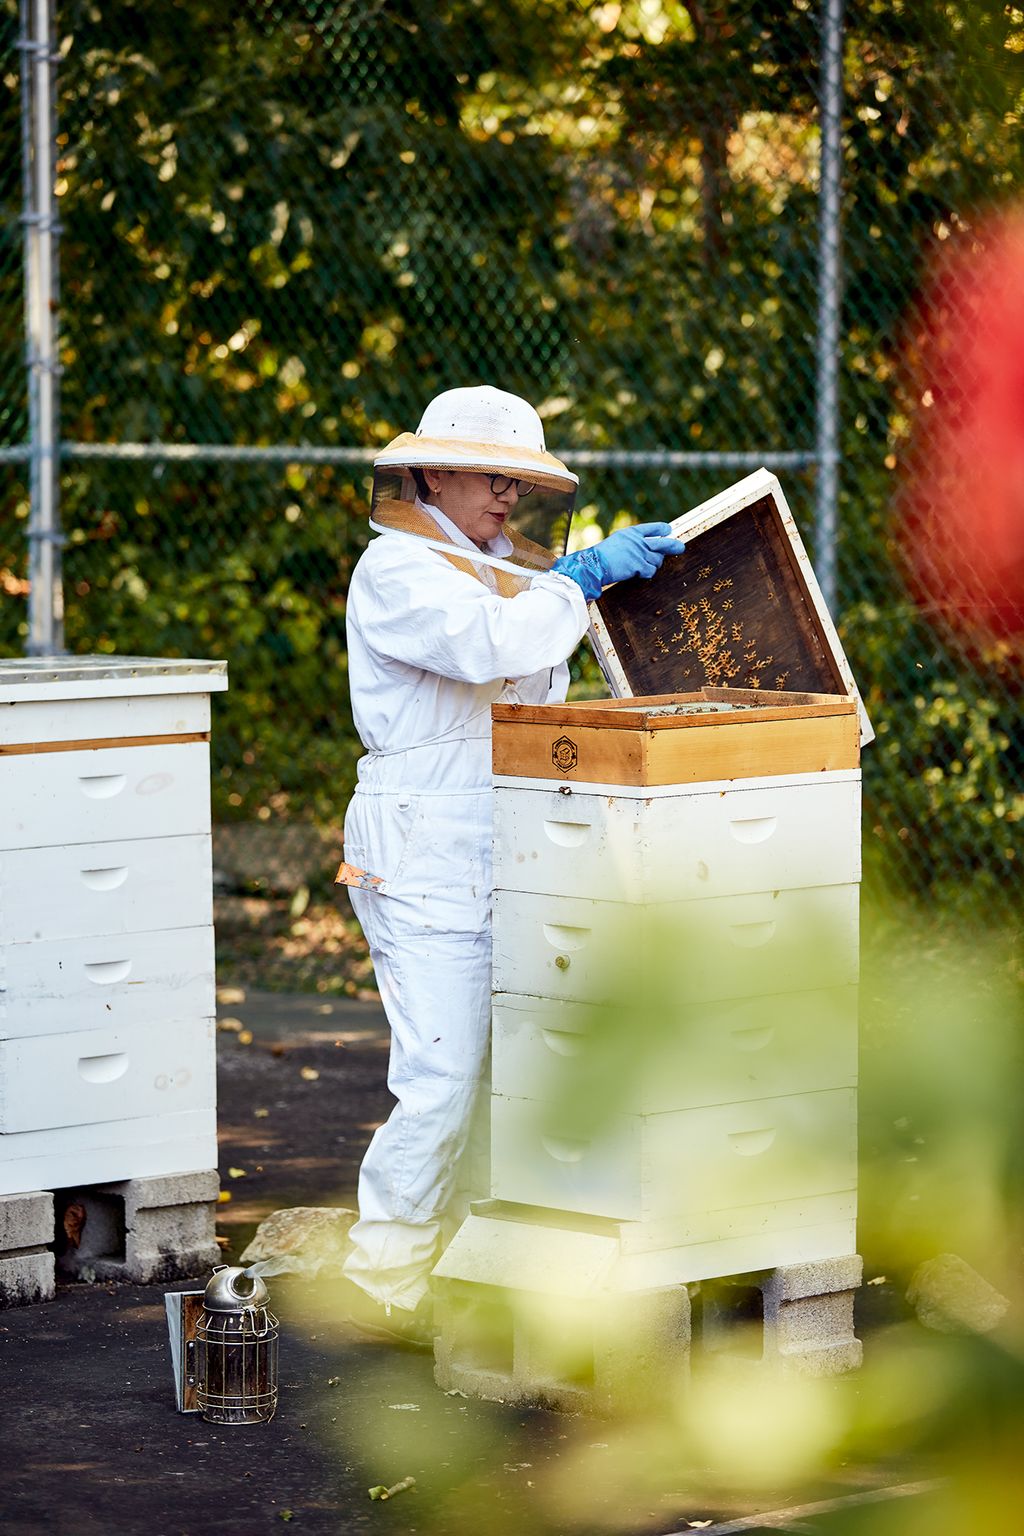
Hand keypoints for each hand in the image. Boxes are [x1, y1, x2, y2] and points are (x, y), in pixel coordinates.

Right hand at [551, 522, 684, 600]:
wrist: (593, 565)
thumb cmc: (602, 557)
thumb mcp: (617, 543)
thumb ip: (632, 543)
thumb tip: (648, 548)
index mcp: (630, 533)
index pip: (650, 528)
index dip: (661, 529)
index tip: (668, 530)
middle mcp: (636, 541)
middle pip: (662, 543)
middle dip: (673, 545)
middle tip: (680, 547)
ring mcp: (638, 553)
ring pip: (656, 560)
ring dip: (652, 565)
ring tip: (642, 568)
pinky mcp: (638, 565)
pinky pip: (650, 570)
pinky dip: (646, 573)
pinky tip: (638, 573)